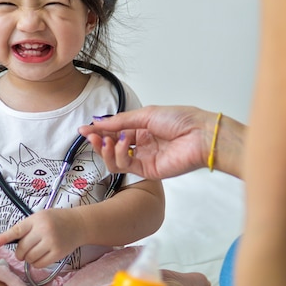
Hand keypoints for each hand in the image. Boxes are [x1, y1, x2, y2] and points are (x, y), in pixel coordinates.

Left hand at [0, 208, 83, 267]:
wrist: (78, 224)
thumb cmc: (57, 219)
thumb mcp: (40, 216)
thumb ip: (27, 227)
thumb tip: (9, 241)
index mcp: (36, 219)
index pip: (17, 230)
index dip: (4, 237)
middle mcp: (43, 230)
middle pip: (22, 248)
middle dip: (20, 252)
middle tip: (25, 249)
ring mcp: (51, 242)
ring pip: (30, 258)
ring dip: (28, 258)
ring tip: (35, 251)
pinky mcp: (58, 253)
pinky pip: (40, 264)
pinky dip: (37, 263)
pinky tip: (41, 256)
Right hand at [79, 105, 242, 178]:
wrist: (201, 135)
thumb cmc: (180, 119)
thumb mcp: (146, 114)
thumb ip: (120, 121)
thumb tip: (98, 122)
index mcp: (143, 128)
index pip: (115, 132)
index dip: (99, 130)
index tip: (84, 128)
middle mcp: (142, 144)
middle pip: (112, 147)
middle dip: (99, 141)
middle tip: (90, 135)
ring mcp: (144, 159)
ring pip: (114, 159)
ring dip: (106, 149)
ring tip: (106, 140)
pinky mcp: (147, 171)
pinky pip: (125, 166)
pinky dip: (118, 154)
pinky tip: (122, 143)